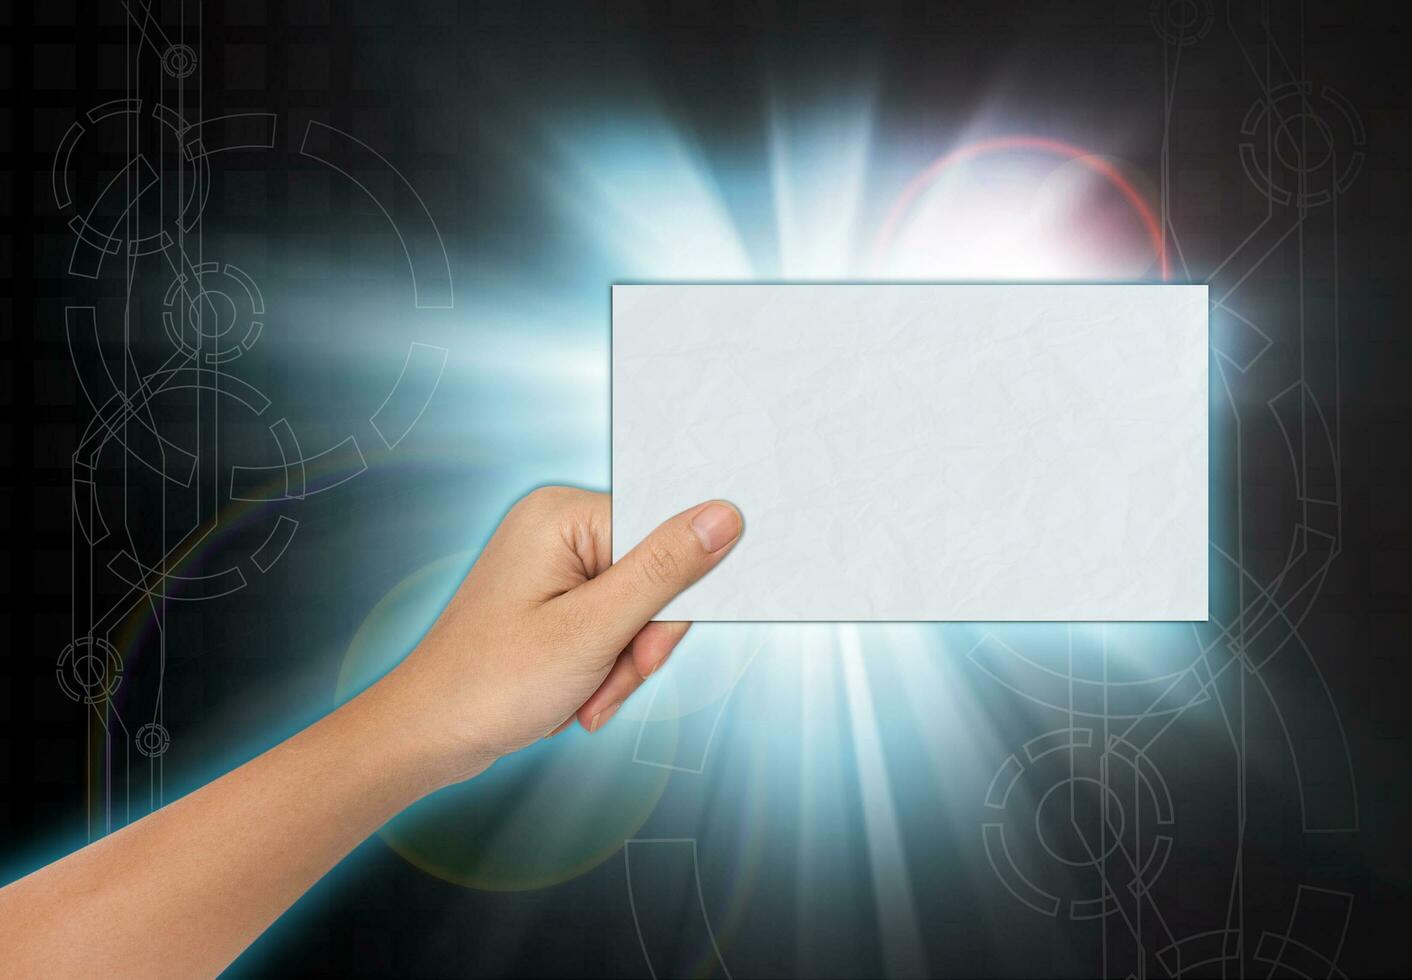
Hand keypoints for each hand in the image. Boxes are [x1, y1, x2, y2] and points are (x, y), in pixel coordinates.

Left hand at [372, 486, 742, 788]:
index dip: (668, 602)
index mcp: (562, 515)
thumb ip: (666, 570)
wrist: (427, 737)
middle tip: (605, 682)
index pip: (663, 537)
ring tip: (582, 699)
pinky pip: (610, 626)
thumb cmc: (493, 684)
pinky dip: (603, 669)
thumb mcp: (594, 630)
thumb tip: (726, 515)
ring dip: (621, 665)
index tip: (647, 652)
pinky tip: (576, 698)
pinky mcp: (552, 599)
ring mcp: (552, 565)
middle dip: (639, 643)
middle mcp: (557, 528)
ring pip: (636, 611)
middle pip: (653, 576)